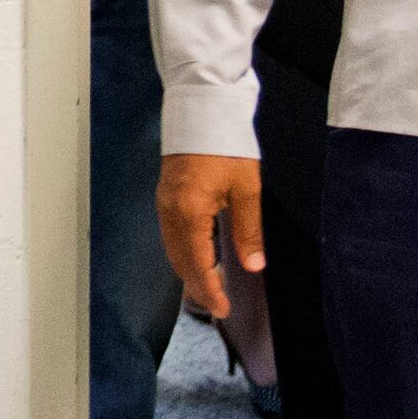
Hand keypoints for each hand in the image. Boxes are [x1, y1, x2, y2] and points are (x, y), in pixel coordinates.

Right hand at [157, 153, 264, 320]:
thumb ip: (248, 230)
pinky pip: (171, 236)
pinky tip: (198, 259)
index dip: (210, 290)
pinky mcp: (165, 197)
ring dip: (189, 273)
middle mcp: (170, 212)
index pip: (197, 264)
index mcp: (190, 212)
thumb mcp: (246, 188)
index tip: (223, 309)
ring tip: (209, 289)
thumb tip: (253, 265)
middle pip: (180, 261)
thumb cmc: (227, 145)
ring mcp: (164, 204)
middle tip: (217, 307)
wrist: (202, 109)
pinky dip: (183, 254)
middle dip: (197, 287)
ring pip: (173, 251)